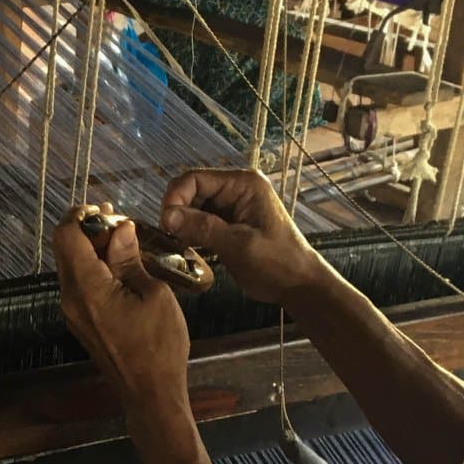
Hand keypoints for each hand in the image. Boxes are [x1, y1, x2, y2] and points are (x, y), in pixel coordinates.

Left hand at [53, 206, 189, 410]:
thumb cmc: (159, 346)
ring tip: (124, 244)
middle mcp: (71, 299)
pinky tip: (120, 268)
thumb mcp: (154, 294)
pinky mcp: (81, 322)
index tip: (106, 210)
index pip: (67, 237)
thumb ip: (130, 259)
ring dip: (92, 249)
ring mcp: (73, 313)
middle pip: (65, 249)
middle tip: (119, 223)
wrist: (150, 393)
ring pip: (71, 266)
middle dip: (89, 230)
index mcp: (87, 289)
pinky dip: (94, 268)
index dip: (81, 216)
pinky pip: (79, 285)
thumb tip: (120, 230)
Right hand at [161, 169, 325, 305]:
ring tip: (182, 245)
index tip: (166, 224)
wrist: (298, 284)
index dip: (176, 198)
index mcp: (244, 184)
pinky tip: (191, 249)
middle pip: (192, 190)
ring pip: (193, 207)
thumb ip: (203, 228)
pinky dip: (191, 233)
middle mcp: (237, 189)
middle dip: (178, 212)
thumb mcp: (238, 245)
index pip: (196, 178)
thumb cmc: (277, 263)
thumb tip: (167, 217)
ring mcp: (233, 205)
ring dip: (184, 224)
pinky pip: (201, 220)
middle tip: (172, 238)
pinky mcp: (229, 222)